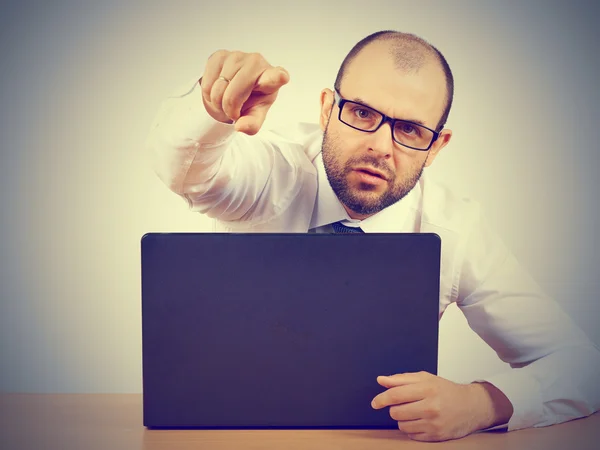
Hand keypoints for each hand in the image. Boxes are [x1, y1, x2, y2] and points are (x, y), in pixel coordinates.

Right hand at [200, 50, 289, 134]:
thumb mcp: (254, 115)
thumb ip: (251, 124)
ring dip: (217, 102)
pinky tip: (218, 91)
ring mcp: (237, 56)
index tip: (282, 77)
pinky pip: (207, 83)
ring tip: (225, 101)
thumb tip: (240, 127)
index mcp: (271, 78)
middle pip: (233, 95)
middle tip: (233, 111)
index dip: (278, 77)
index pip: (275, 77)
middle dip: (229, 109)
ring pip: (218, 89)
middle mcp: (256, 62)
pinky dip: (209, 95)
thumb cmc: (251, 99)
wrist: (234, 87)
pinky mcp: (219, 55)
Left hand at [371, 372, 512, 441]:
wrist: (471, 406)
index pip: (395, 395)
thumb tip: (381, 380)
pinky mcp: (436, 436)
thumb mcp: (425, 378)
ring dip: (404, 419)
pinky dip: (412, 429)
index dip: (381, 399)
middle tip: (405, 405)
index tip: (375, 403)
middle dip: (395, 409)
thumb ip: (401, 379)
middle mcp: (430, 406)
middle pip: (396, 412)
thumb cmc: (446, 391)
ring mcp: (434, 423)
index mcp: (427, 388)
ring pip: (402, 425)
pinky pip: (412, 435)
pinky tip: (421, 421)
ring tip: (415, 412)